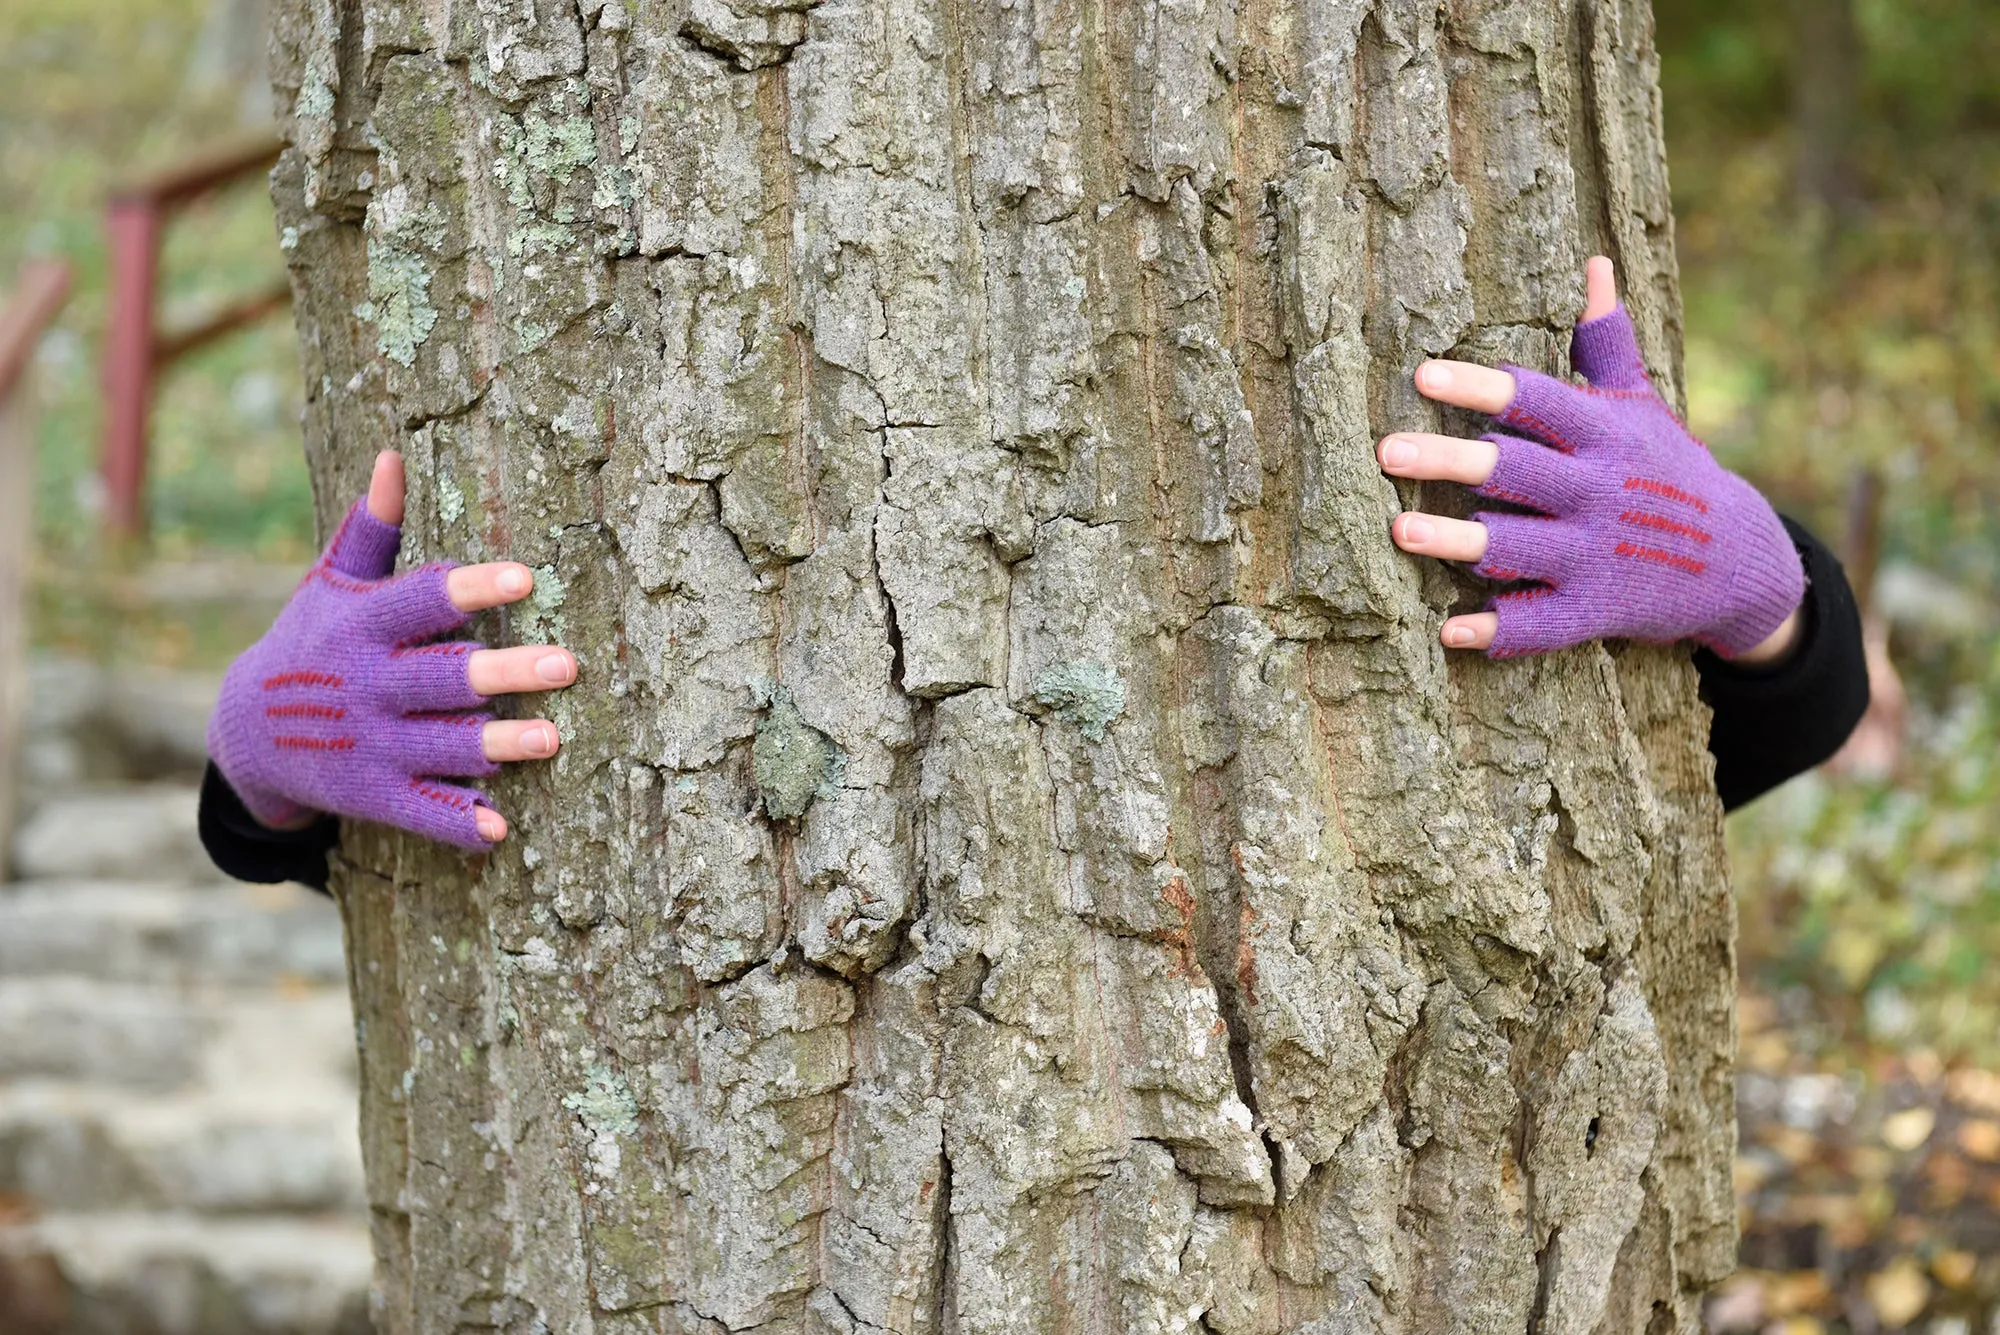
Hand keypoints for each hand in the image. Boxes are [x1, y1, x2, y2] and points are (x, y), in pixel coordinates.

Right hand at [206, 451, 577, 845]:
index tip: (525, 578)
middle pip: (443, 676)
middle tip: (567, 665)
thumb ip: (371, 530)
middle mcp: (369, 684)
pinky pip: (419, 811)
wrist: (245, 733)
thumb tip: (392, 456)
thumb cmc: (311, 640)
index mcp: (364, 625)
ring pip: (442, 744)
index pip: (423, 600)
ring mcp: (371, 743)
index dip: (472, 589)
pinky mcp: (372, 794)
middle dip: (504, 673)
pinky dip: (456, 823)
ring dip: (497, 745)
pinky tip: (498, 830)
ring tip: (552, 740)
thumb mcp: (329, 583)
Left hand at [1379, 256, 1805, 660]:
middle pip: (1514, 470)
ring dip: (1457, 543)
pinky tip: (1450, 631)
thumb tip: (1594, 262)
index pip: (1535, 401)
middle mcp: (1597, 490)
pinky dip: (1498, 630)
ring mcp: (1595, 553)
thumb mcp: (1643, 402)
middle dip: (1449, 461)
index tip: (1422, 375)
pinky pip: (1541, 623)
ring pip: (1516, 545)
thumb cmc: (1668, 467)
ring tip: (1398, 533)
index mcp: (1603, 433)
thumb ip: (1606, 341)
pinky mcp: (1595, 609)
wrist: (1737, 559)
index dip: (1479, 388)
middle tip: (1385, 452)